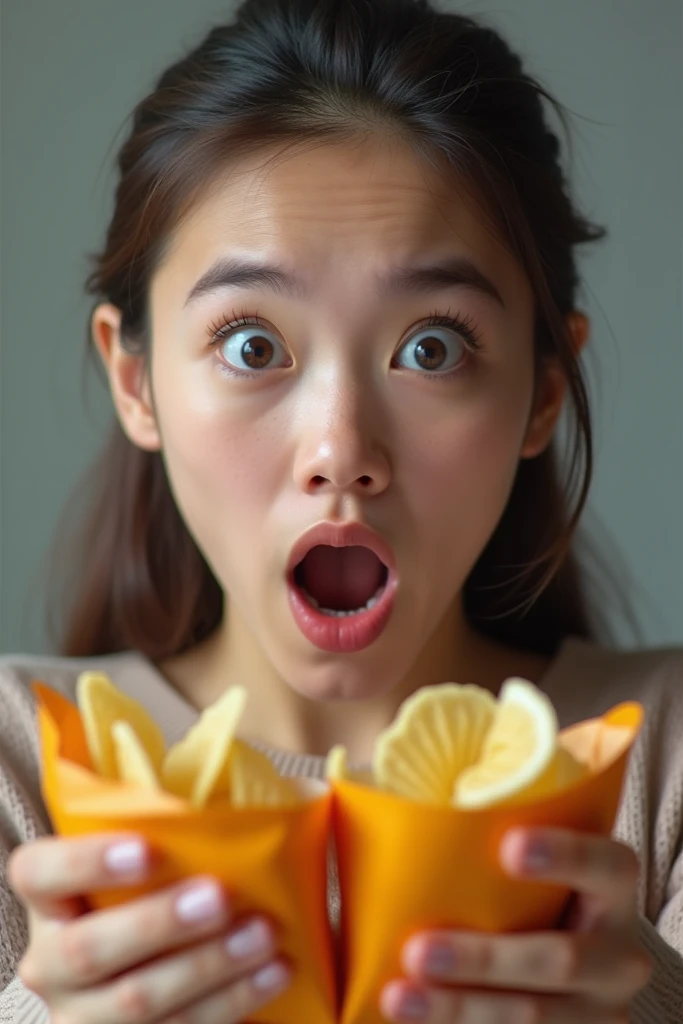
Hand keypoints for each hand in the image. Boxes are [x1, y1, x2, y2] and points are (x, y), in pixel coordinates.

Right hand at [7, 832, 289, 1022]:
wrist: (159, 954)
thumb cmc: (160, 881)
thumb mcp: (150, 850)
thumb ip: (171, 822)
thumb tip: (250, 789)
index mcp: (48, 895)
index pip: (39, 872)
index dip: (87, 861)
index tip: (147, 848)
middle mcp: (50, 960)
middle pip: (88, 949)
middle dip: (158, 922)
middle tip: (219, 896)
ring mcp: (82, 1013)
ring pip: (136, 1000)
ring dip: (207, 966)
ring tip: (263, 934)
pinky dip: (231, 1001)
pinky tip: (273, 972)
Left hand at [379, 827, 652, 1022]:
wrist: (574, 968)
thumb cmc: (530, 889)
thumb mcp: (533, 859)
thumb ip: (485, 833)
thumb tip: (369, 780)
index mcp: (612, 885)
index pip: (605, 862)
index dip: (563, 854)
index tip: (506, 846)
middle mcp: (618, 952)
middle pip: (561, 959)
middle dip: (483, 959)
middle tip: (418, 950)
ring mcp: (599, 1009)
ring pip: (534, 1017)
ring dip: (459, 1009)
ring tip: (398, 996)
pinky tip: (415, 1020)